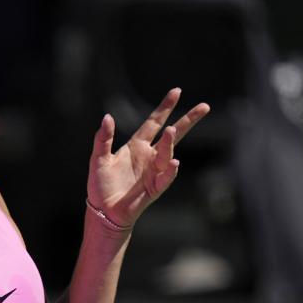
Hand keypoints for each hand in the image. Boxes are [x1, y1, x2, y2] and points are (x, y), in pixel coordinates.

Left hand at [88, 88, 209, 228]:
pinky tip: (174, 160)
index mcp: (136, 146)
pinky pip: (166, 176)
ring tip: (170, 131)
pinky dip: (171, 169)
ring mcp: (154, 171)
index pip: (154, 122)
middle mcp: (149, 156)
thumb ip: (103, 138)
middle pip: (173, 134)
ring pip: (168, 153)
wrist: (104, 211)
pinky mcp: (155, 187)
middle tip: (204, 107)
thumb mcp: (98, 158)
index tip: (177, 92)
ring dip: (170, 142)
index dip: (165, 108)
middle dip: (188, 120)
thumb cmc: (100, 185)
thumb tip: (107, 117)